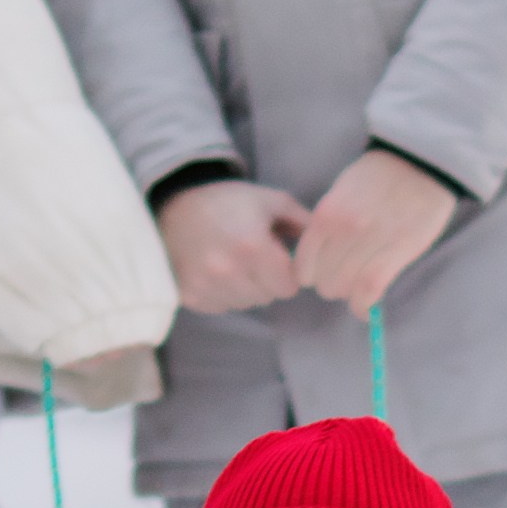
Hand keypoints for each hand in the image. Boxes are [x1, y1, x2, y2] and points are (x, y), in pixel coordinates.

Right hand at [158, 180, 308, 313]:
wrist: (175, 205)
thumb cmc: (228, 202)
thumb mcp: (271, 200)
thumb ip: (304, 223)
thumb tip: (331, 243)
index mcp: (252, 246)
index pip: (288, 287)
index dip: (287, 272)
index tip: (277, 257)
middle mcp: (227, 270)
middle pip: (268, 297)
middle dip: (267, 280)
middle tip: (252, 256)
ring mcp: (206, 285)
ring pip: (245, 304)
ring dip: (246, 288)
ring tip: (233, 261)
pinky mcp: (190, 295)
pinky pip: (222, 306)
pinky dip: (224, 293)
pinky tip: (216, 270)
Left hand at [293, 148, 455, 315]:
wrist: (420, 162)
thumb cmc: (377, 177)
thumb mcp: (340, 193)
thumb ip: (327, 224)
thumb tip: (317, 258)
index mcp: (326, 214)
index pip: (303, 264)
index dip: (309, 276)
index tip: (317, 276)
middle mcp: (344, 229)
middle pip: (323, 280)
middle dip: (330, 285)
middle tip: (342, 279)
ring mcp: (371, 241)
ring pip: (345, 288)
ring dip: (348, 295)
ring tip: (357, 289)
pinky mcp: (398, 251)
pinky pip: (370, 289)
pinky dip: (363, 305)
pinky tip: (364, 308)